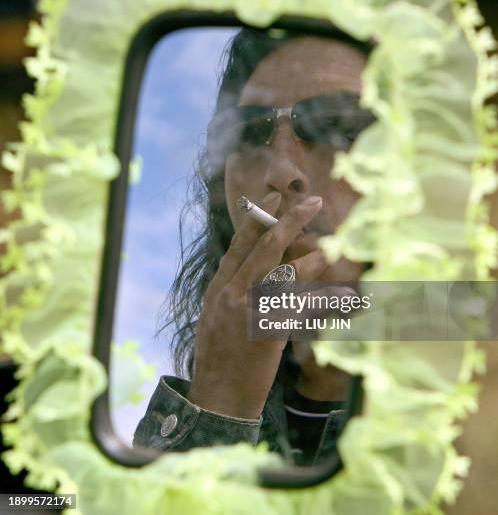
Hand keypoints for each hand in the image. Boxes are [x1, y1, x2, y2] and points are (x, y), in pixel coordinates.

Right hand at [187, 192, 329, 418]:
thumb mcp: (216, 315)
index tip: (275, 196)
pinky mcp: (269, 330)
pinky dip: (327, 298)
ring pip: (286, 271)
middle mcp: (232, 292)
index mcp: (219, 287)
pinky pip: (303, 306)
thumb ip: (233, 289)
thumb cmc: (219, 357)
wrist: (217, 396)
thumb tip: (253, 267)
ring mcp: (250, 310)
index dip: (258, 217)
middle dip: (289, 221)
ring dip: (312, 259)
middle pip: (264, 247)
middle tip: (311, 201)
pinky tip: (346, 294)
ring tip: (329, 251)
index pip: (239, 244)